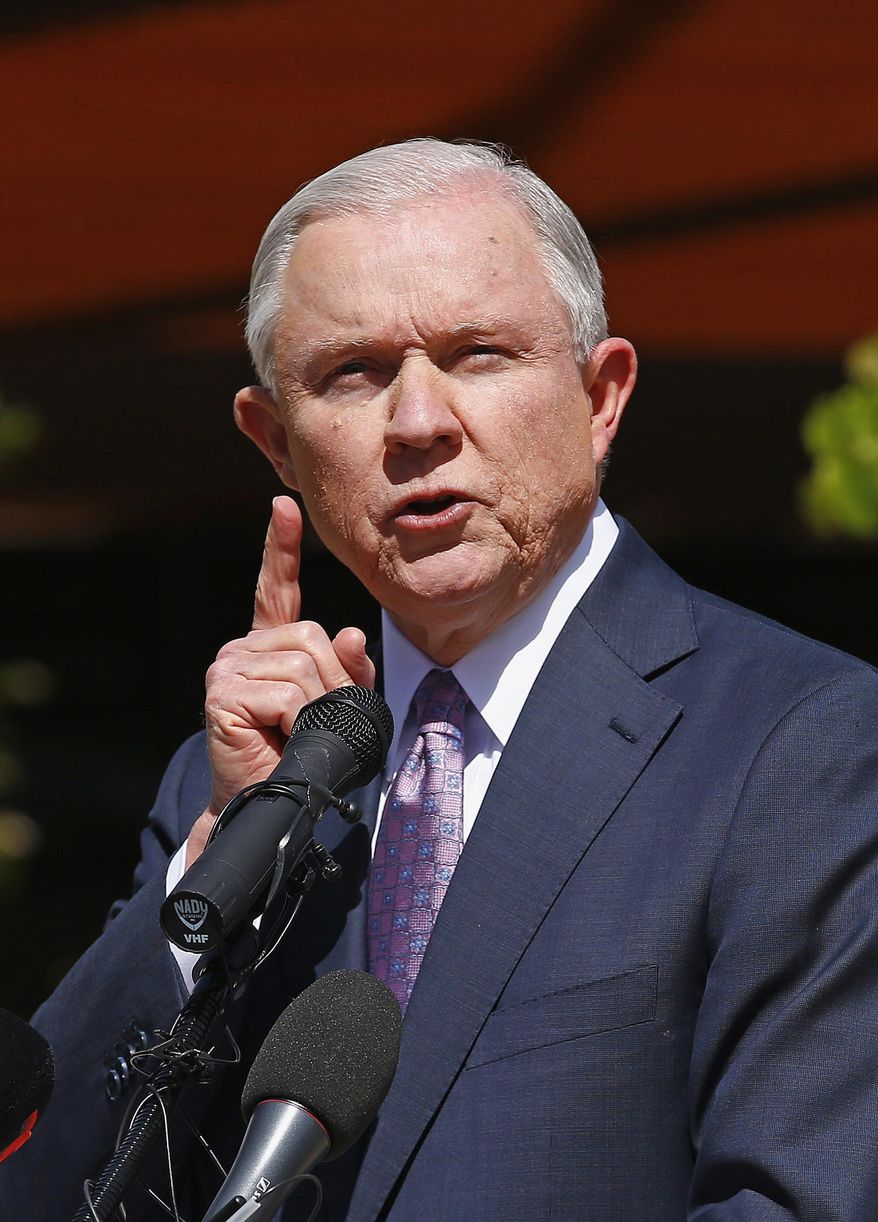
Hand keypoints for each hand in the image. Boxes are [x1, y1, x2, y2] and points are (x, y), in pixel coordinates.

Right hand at [185, 496, 373, 867]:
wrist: (269, 803)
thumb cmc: (304, 754)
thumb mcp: (337, 708)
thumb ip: (348, 672)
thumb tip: (352, 635)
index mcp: (268, 646)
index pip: (274, 588)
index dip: (279, 547)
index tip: (284, 505)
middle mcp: (242, 650)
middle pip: (310, 636)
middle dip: (331, 681)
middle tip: (317, 721)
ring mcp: (228, 669)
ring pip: (302, 664)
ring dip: (317, 705)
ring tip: (298, 733)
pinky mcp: (223, 694)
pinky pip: (287, 692)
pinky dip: (299, 718)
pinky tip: (281, 736)